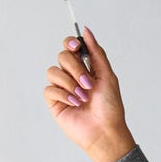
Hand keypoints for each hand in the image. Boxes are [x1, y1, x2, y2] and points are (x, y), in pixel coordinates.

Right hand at [42, 26, 133, 161]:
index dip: (70, 43)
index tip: (76, 47)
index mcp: (86, 67)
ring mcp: (62, 88)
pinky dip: (63, 94)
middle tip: (88, 83)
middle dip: (75, 68)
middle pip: (62, 56)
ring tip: (83, 97)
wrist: (105, 131)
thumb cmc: (110, 107)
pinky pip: (49, 88)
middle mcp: (72, 75)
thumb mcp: (107, 75)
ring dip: (70, 83)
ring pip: (53, 71)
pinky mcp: (54, 101)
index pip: (71, 47)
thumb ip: (96, 52)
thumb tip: (86, 31)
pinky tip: (75, 103)